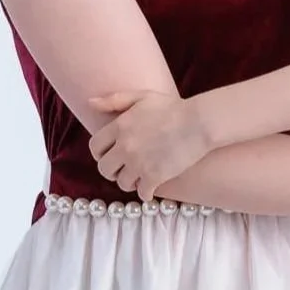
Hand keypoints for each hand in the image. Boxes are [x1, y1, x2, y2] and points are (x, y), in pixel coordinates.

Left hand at [87, 90, 210, 199]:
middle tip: (123, 169)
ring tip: (139, 178)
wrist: (200, 122)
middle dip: (112, 171)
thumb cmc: (173, 107)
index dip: (100, 153)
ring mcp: (139, 162)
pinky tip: (151, 189)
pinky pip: (141, 193)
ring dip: (129, 182)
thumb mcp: (142, 97)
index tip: (109, 155)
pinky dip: (146, 193)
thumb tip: (89, 103)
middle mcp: (125, 146)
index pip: (94, 147)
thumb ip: (114, 100)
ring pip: (122, 183)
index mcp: (119, 126)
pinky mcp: (155, 176)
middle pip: (104, 169)